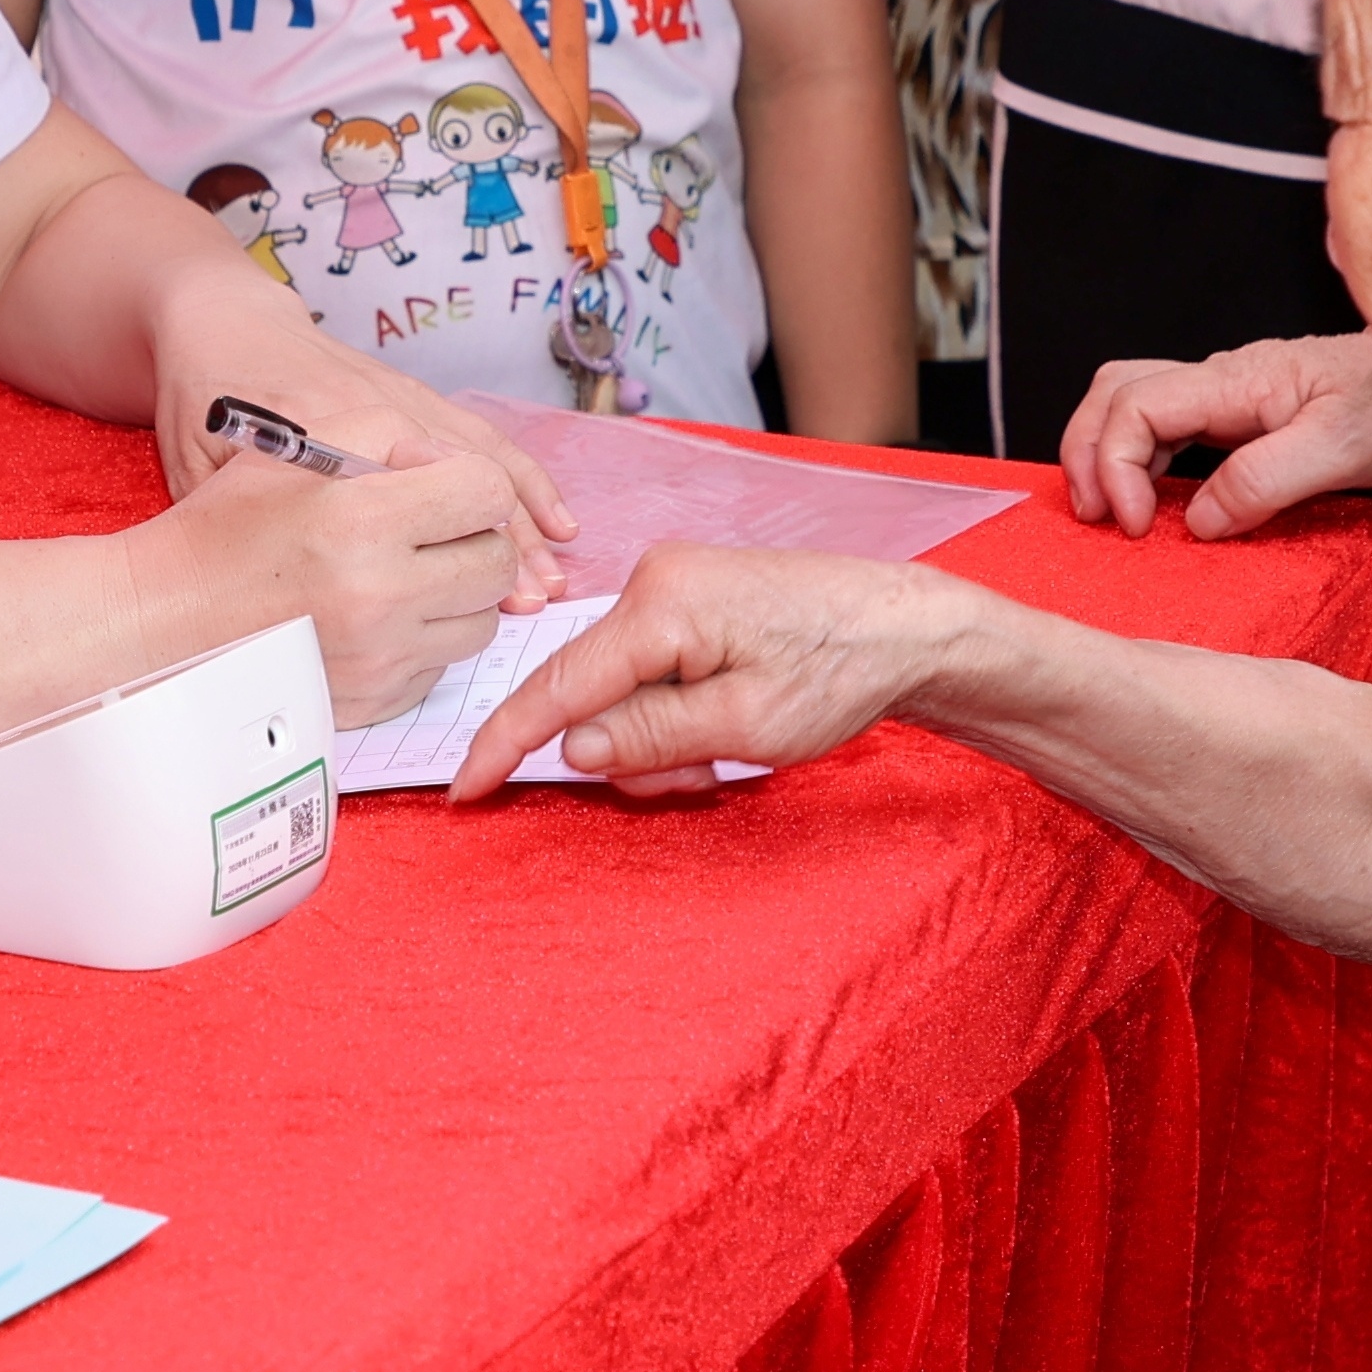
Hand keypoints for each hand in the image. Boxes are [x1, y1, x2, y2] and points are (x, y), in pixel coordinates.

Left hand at [149, 286, 570, 609]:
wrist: (221, 317)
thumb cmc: (203, 396)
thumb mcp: (198, 464)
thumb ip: (236, 520)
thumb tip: (276, 587)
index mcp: (320, 432)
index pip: (392, 494)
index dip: (438, 548)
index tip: (470, 595)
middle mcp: (375, 411)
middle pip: (454, 479)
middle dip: (498, 542)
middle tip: (529, 600)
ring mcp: (402, 399)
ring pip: (480, 460)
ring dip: (522, 518)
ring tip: (553, 574)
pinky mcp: (414, 395)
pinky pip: (482, 437)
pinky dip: (522, 477)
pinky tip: (553, 517)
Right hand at [167, 446, 530, 725]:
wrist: (173, 614)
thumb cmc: (234, 522)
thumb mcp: (303, 444)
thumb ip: (393, 434)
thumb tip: (454, 467)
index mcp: (365, 522)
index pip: (488, 493)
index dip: (469, 481)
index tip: (439, 486)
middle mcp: (380, 598)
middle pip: (498, 565)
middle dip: (473, 539)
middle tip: (427, 532)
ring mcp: (380, 660)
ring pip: (481, 623)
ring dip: (455, 594)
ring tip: (400, 574)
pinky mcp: (375, 702)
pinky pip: (441, 667)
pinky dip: (423, 640)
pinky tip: (377, 618)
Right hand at [450, 544, 977, 799]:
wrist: (906, 625)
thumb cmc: (840, 668)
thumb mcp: (745, 725)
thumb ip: (648, 737)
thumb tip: (569, 748)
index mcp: (659, 604)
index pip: (556, 685)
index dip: (505, 744)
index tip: (464, 790)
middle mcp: (651, 581)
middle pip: (591, 697)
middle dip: (632, 753)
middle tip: (707, 775)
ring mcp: (669, 586)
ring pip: (620, 694)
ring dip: (661, 740)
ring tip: (730, 748)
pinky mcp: (687, 600)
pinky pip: (648, 674)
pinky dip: (674, 714)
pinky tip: (725, 723)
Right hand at [1058, 330, 1371, 539]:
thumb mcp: (1342, 451)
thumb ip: (1265, 481)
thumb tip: (1199, 521)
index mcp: (1237, 379)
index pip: (1135, 405)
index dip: (1115, 464)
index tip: (1138, 525)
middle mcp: (1223, 379)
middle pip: (1115, 392)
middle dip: (1088, 451)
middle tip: (1098, 519)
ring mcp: (1230, 395)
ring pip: (1134, 404)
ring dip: (1108, 454)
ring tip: (1114, 515)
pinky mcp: (1244, 416)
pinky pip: (1168, 427)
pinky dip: (1141, 461)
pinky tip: (1154, 502)